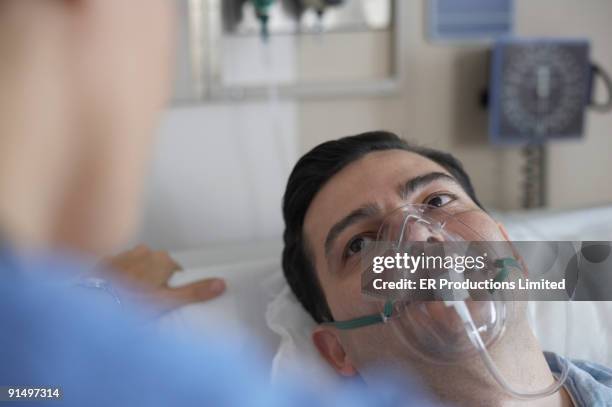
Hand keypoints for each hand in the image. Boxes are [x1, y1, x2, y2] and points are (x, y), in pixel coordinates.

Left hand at [99, 245, 225, 313]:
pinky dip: (114, 279)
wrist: (90, 305)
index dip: (170, 286)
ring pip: (134, 266)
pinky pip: (114, 269)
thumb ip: (195, 292)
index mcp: (162, 258)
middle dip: (152, 280)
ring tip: (127, 299)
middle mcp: (142, 251)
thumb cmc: (130, 303)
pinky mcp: (101, 262)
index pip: (174, 269)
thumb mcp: (168, 301)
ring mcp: (121, 255)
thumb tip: (221, 284)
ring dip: (133, 278)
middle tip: (145, 302)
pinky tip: (110, 294)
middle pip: (154, 266)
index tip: (163, 298)